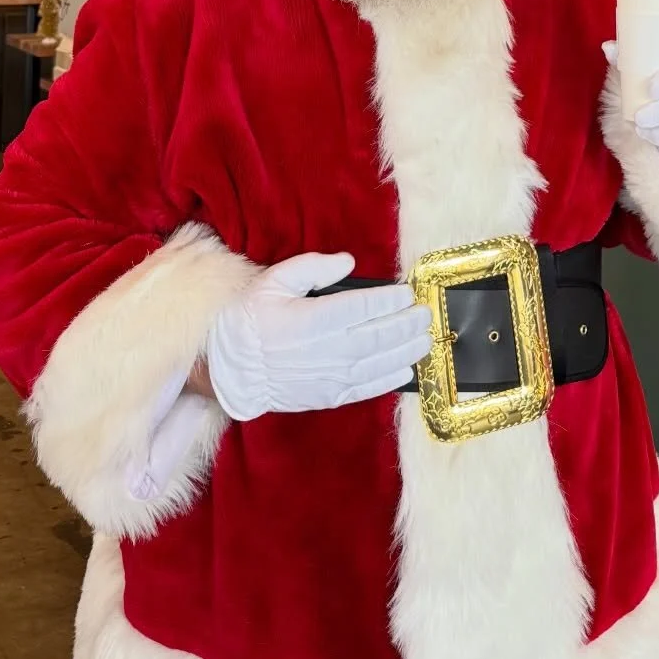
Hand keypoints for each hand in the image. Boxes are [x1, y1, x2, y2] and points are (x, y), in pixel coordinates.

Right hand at [207, 252, 430, 422]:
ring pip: (381, 362)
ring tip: (426, 338)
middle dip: (408, 323)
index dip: (391, 299)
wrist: (231, 370)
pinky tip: (406, 369)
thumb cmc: (251, 319)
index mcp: (315, 318)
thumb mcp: (274, 281)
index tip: (408, 292)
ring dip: (407, 350)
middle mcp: (329, 349)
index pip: (365, 307)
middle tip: (426, 313)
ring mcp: (331, 377)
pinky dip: (391, 379)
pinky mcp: (330, 396)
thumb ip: (313, 267)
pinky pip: (368, 388)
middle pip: (380, 335)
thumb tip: (348, 262)